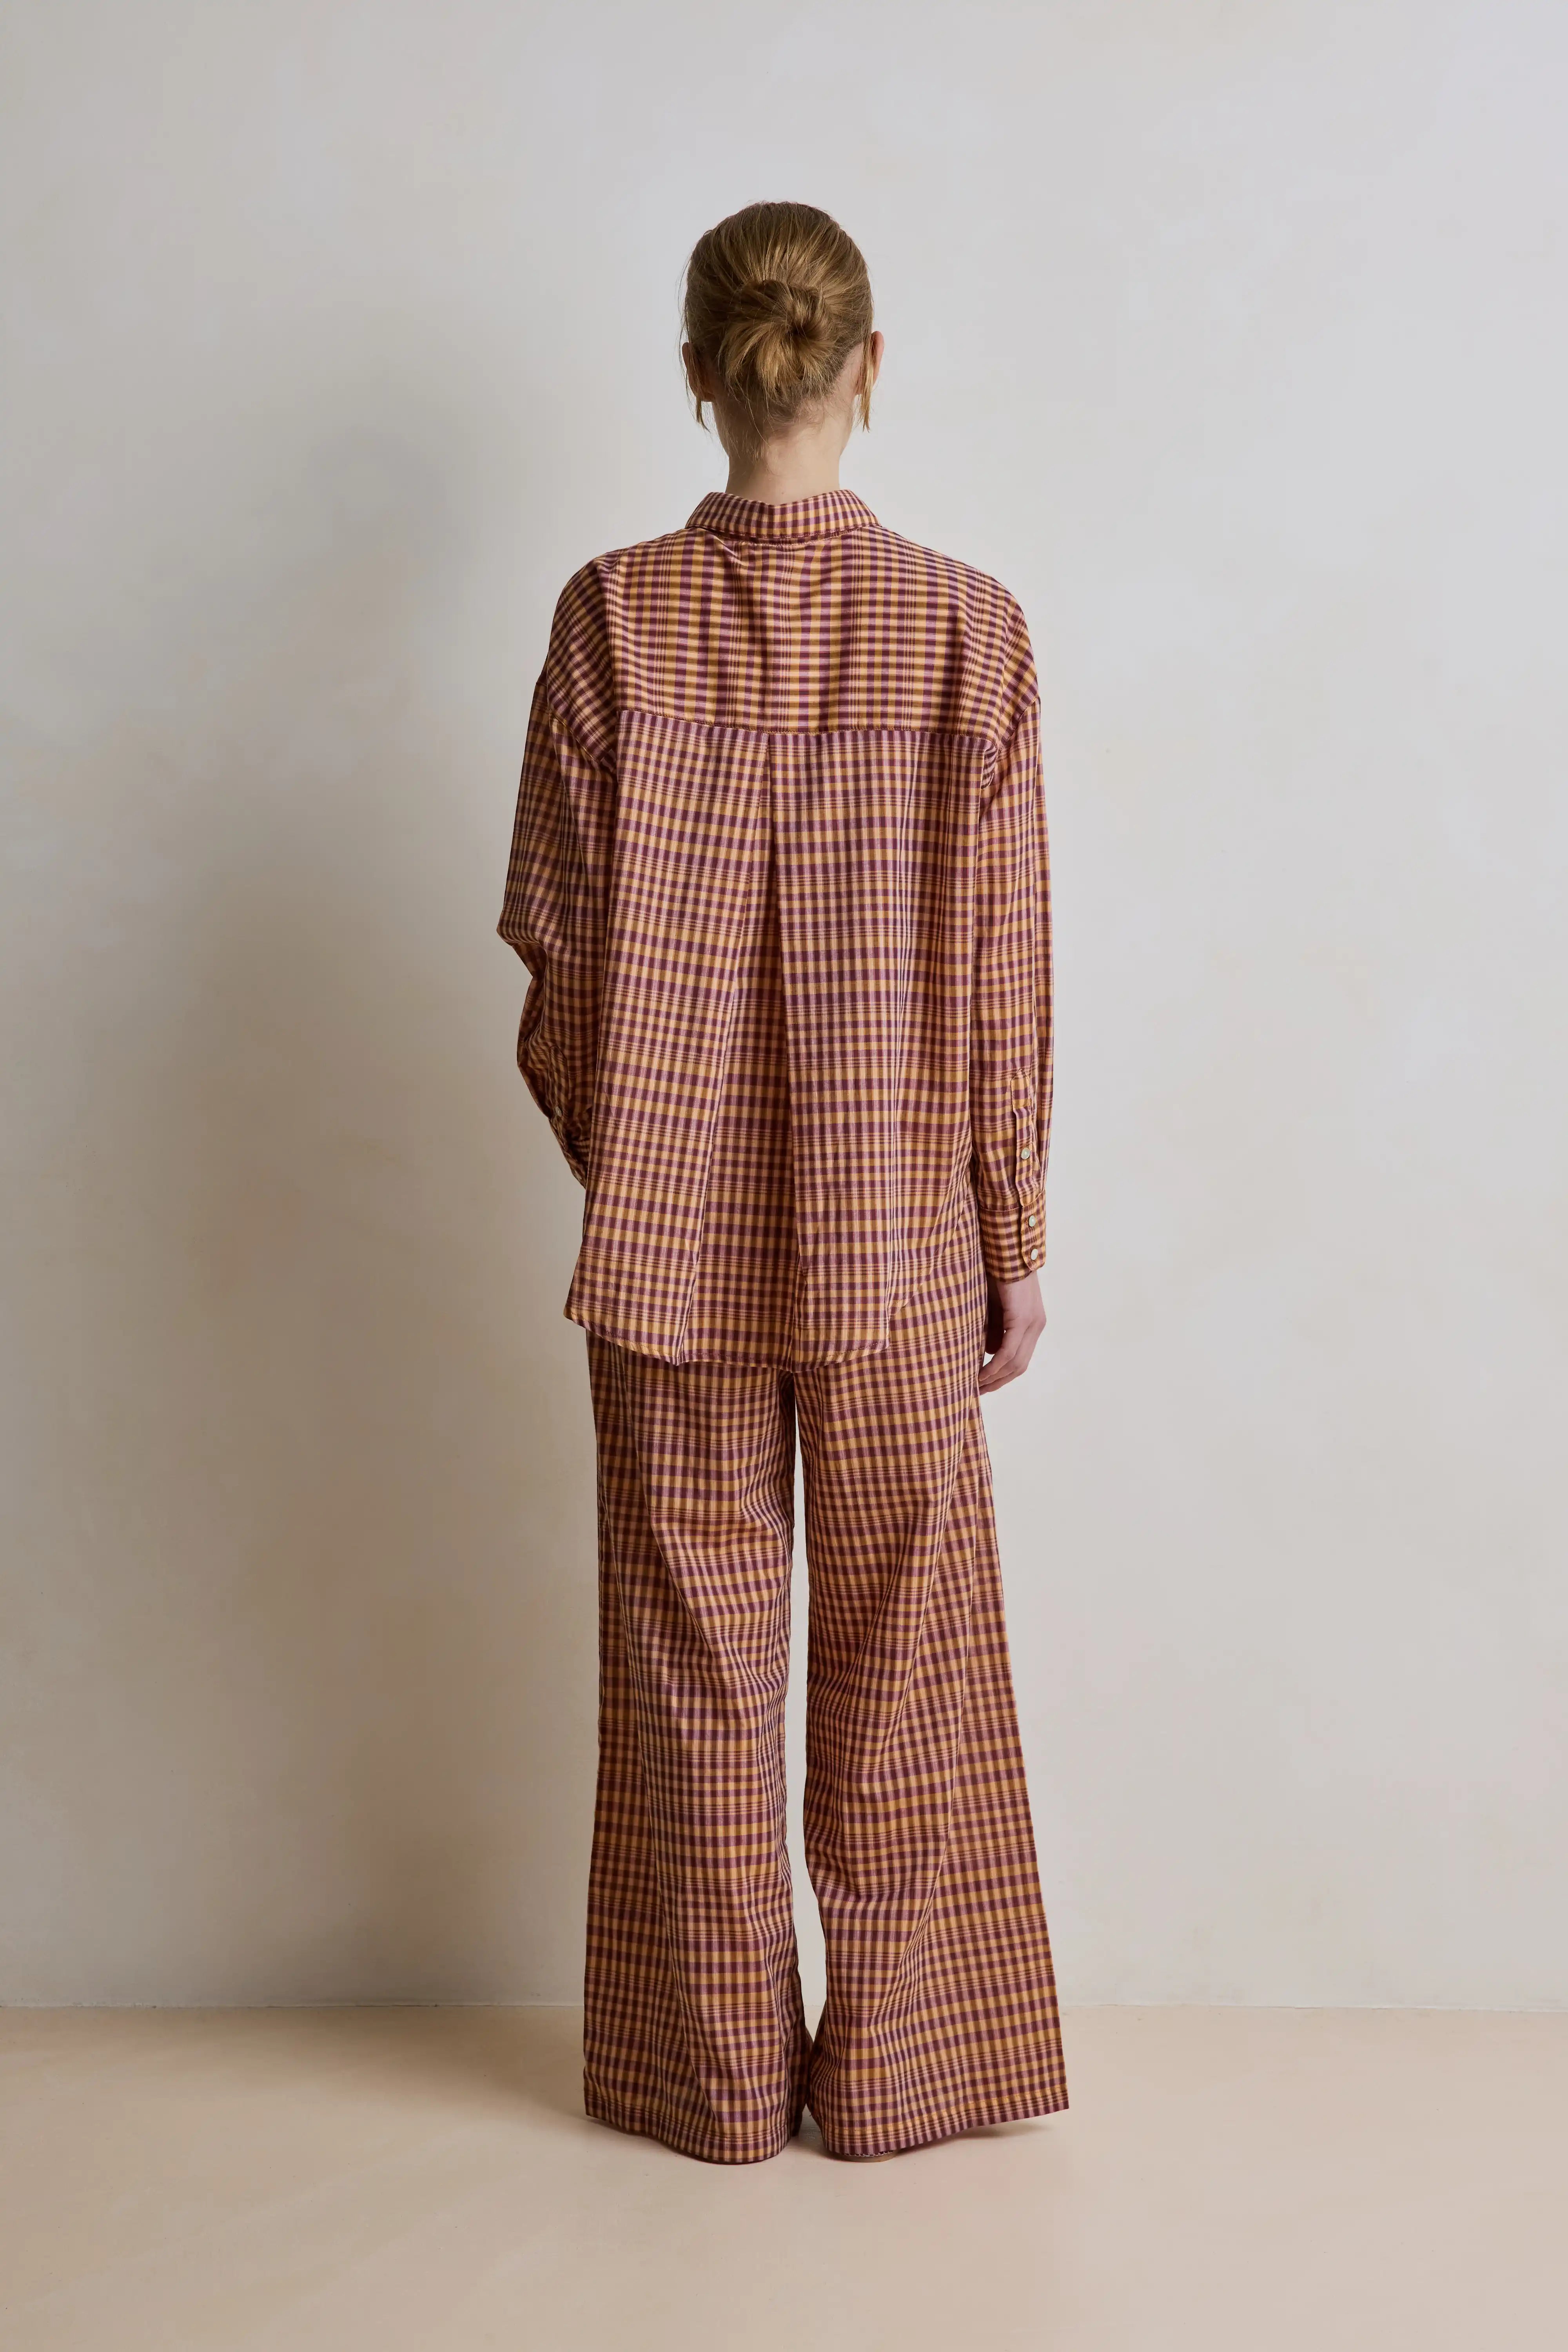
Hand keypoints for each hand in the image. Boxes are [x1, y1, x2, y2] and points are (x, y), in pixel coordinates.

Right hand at [979, 1269, 1044, 1392]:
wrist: (1005, 1249)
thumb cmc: (996, 1272)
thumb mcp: (995, 1307)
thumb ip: (995, 1328)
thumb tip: (988, 1351)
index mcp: (1033, 1323)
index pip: (1021, 1358)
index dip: (1004, 1375)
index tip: (985, 1384)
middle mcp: (1037, 1326)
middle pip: (1020, 1366)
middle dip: (999, 1381)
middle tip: (979, 1391)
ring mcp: (1032, 1323)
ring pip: (1015, 1362)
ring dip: (995, 1377)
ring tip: (976, 1385)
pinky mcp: (1022, 1318)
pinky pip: (1008, 1351)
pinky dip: (994, 1366)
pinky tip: (981, 1373)